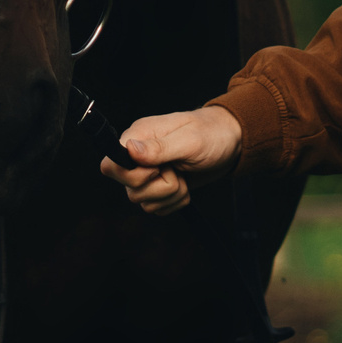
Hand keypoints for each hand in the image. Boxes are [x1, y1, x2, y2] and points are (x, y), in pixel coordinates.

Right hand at [97, 104, 242, 216]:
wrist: (231, 143)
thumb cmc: (212, 134)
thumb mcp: (189, 140)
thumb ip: (158, 148)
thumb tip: (129, 148)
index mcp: (138, 136)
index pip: (110, 165)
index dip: (130, 176)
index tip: (157, 170)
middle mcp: (138, 156)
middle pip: (129, 189)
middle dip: (160, 187)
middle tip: (177, 170)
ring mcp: (148, 173)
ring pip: (143, 202)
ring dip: (170, 195)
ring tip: (184, 176)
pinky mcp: (159, 188)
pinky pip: (157, 208)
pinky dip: (175, 202)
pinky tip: (185, 184)